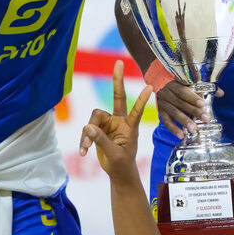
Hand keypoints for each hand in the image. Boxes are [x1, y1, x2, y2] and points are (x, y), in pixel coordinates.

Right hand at [80, 59, 150, 178]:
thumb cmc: (122, 163)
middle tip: (118, 63)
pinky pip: (87, 129)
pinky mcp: (99, 128)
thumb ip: (101, 140)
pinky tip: (83, 151)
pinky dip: (84, 140)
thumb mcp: (114, 154)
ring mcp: (109, 123)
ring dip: (88, 133)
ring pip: (94, 118)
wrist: (118, 172)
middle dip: (117, 80)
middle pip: (117, 97)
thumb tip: (87, 127)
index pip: (137, 111)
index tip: (150, 86)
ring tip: (85, 148)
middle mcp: (120, 121)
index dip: (142, 100)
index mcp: (130, 127)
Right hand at [156, 81, 214, 137]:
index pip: (183, 90)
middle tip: (205, 119)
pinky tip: (181, 135)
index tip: (202, 104)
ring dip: (184, 121)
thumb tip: (221, 93)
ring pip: (174, 112)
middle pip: (181, 103)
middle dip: (194, 111)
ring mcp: (163, 103)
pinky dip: (173, 129)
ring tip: (194, 129)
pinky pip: (166, 121)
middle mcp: (168, 93)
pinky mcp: (161, 112)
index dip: (193, 97)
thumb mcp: (189, 83)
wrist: (160, 84)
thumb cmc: (179, 84)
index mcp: (175, 84)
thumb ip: (205, 88)